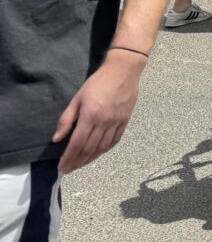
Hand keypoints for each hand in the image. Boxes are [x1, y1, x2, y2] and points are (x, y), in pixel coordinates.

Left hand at [52, 55, 142, 173]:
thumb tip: (57, 139)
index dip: (68, 157)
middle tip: (68, 169)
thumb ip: (66, 119)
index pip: (77, 143)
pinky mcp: (125, 121)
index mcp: (90, 116)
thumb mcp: (77, 98)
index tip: (62, 167)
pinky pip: (114, 141)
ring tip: (80, 165)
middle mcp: (104, 122)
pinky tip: (97, 154)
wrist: (123, 71)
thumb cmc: (97, 83)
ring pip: (102, 148)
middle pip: (89, 149)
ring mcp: (116, 123)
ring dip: (90, 159)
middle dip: (77, 162)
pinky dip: (104, 150)